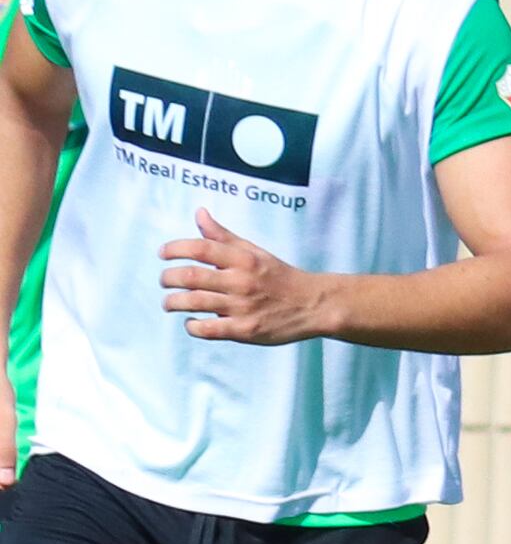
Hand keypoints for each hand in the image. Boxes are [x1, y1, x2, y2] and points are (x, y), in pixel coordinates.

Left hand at [162, 212, 329, 343]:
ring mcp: (243, 307)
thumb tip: (199, 213)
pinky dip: (192, 326)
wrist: (314, 304)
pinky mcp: (245, 330)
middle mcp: (241, 281)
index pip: (200, 248)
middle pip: (190, 276)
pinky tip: (191, 321)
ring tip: (169, 303)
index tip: (163, 253)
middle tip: (164, 281)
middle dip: (167, 278)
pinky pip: (207, 329)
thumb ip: (223, 236)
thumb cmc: (279, 277)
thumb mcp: (254, 251)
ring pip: (193, 302)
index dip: (174, 248)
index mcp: (244, 259)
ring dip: (172, 302)